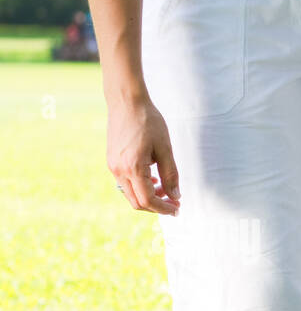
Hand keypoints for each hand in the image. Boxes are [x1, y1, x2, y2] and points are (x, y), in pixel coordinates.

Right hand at [106, 94, 179, 214]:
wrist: (126, 102)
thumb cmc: (148, 121)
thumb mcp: (165, 149)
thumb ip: (171, 175)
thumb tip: (176, 196)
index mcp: (133, 167)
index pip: (148, 200)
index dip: (164, 208)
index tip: (178, 208)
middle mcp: (119, 170)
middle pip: (137, 202)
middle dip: (157, 206)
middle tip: (174, 202)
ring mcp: (113, 166)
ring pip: (130, 194)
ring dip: (148, 198)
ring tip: (166, 190)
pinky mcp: (112, 161)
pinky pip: (125, 183)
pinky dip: (140, 187)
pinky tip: (153, 180)